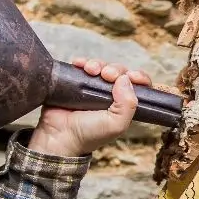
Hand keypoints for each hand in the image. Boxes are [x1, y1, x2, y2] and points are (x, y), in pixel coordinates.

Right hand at [28, 59, 151, 157]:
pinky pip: (82, 66)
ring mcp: (92, 87)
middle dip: (115, 69)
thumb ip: (127, 104)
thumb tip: (125, 79)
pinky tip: (79, 64)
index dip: (138, 77)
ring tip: (91, 70)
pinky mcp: (76, 82)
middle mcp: (110, 95)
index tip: (132, 76)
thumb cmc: (88, 135)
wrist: (59, 136)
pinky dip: (82, 62)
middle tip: (107, 74)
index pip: (138, 85)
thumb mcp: (116, 124)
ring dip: (98, 64)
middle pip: (119, 72)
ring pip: (102, 67)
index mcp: (123, 104)